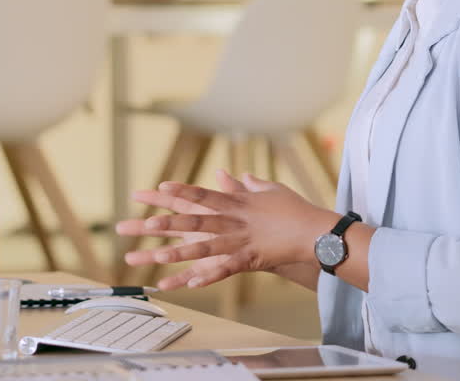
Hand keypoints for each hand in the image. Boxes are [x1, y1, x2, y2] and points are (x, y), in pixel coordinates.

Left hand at [116, 171, 337, 289]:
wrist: (316, 229)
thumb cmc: (294, 209)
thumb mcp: (270, 190)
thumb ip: (248, 184)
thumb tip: (233, 174)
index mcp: (237, 202)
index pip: (203, 194)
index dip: (181, 190)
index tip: (159, 187)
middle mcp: (235, 219)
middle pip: (195, 220)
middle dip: (168, 222)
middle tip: (143, 224)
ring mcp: (242, 239)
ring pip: (206, 246)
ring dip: (181, 252)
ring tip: (158, 257)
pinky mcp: (251, 258)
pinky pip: (227, 268)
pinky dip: (210, 275)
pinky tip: (192, 284)